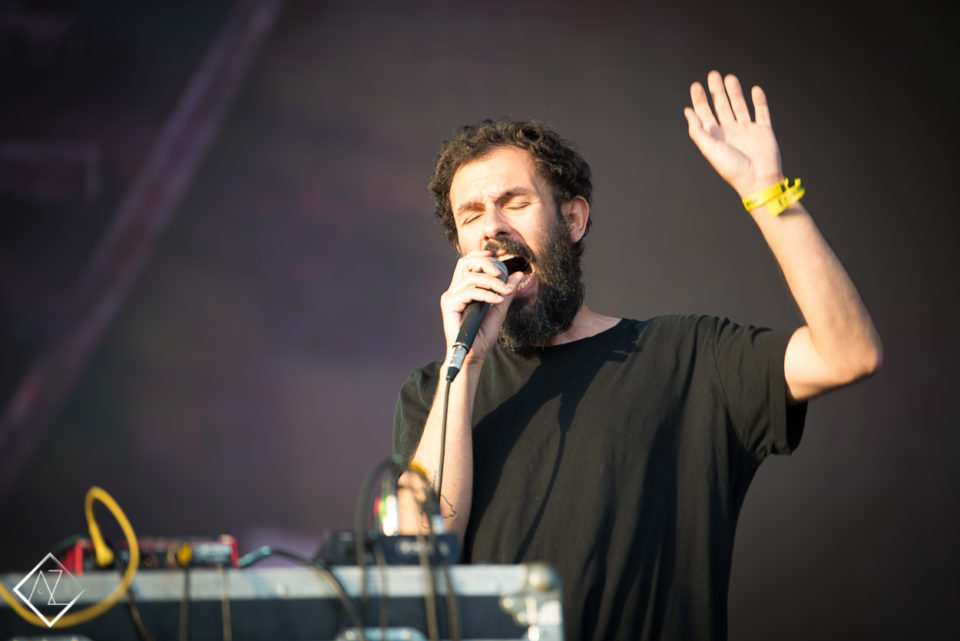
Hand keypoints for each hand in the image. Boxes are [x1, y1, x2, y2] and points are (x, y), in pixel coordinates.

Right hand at [439, 250, 521, 366]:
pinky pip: (469, 291)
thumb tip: (517, 274)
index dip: (482, 255)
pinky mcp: (449, 304)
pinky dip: (486, 294)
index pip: (469, 263)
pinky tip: (497, 300)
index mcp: (464, 288)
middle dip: (485, 263)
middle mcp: (455, 290)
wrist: (474, 354)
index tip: (498, 254)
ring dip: (491, 282)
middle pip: (465, 263)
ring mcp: (450, 297)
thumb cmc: (483, 334)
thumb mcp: (499, 308)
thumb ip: (506, 291)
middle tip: (501, 272)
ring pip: (470, 277)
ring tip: (505, 292)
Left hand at [684, 70, 783, 197]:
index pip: (705, 114)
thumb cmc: (733, 168)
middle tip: (713, 75)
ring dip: (734, 92)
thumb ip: (698, 131)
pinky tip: (755, 90)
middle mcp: (730, 131)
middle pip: (721, 106)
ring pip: (739, 106)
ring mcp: (747, 130)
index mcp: (716, 136)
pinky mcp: (764, 131)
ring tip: (729, 77)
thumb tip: (687, 113)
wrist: (759, 179)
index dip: (699, 100)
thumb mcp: (710, 149)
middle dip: (716, 91)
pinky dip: (759, 101)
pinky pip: (762, 112)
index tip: (695, 85)